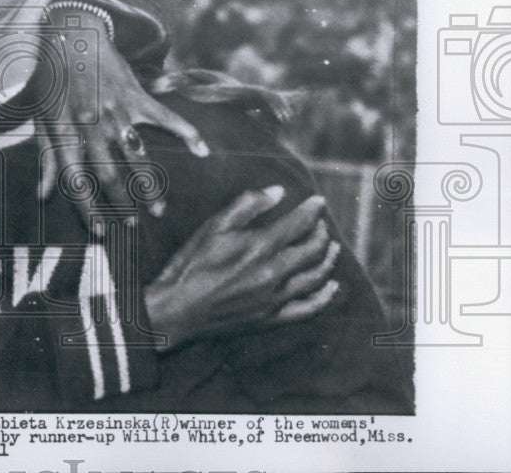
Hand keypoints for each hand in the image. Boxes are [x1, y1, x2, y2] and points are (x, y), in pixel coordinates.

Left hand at [35, 14, 206, 222]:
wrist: (73, 34)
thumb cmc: (52, 79)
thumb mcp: (41, 117)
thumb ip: (45, 157)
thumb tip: (43, 195)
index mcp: (66, 133)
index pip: (76, 182)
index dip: (87, 210)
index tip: (99, 233)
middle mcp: (92, 127)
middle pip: (111, 175)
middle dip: (122, 204)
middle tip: (132, 224)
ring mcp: (117, 112)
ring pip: (139, 157)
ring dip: (151, 186)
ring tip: (159, 210)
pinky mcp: (137, 96)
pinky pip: (165, 118)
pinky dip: (187, 133)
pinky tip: (202, 150)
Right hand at [143, 186, 340, 350]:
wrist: (178, 309)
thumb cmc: (192, 264)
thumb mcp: (214, 226)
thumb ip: (247, 206)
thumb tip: (277, 192)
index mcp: (259, 246)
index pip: (298, 223)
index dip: (312, 210)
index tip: (318, 202)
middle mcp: (274, 272)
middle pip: (312, 250)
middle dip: (320, 233)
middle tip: (321, 224)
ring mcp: (276, 298)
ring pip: (316, 277)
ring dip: (328, 259)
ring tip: (332, 248)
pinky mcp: (272, 318)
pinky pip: (309, 309)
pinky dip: (325, 297)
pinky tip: (332, 286)